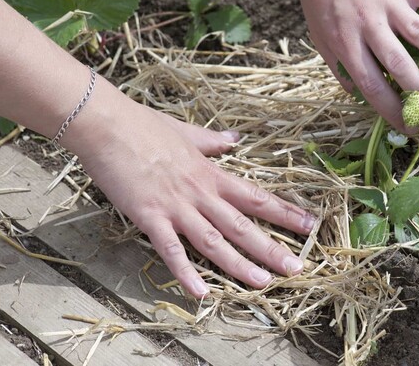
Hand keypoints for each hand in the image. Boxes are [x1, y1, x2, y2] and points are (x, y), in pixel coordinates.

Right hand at [71, 92, 314, 297]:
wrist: (108, 125)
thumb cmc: (144, 126)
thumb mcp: (186, 132)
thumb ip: (212, 141)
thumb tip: (235, 138)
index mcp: (210, 174)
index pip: (255, 196)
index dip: (284, 212)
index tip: (310, 224)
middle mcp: (200, 193)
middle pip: (242, 224)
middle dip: (271, 248)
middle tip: (297, 268)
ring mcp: (176, 206)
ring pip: (214, 240)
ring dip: (239, 264)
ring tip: (263, 283)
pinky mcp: (150, 217)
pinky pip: (171, 249)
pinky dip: (186, 272)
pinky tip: (200, 293)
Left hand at [293, 0, 418, 131]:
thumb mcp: (318, 35)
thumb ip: (338, 65)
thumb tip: (357, 95)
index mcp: (344, 43)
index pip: (371, 85)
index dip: (392, 110)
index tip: (409, 128)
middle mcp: (367, 25)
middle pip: (397, 63)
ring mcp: (387, 1)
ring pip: (418, 32)